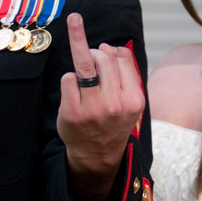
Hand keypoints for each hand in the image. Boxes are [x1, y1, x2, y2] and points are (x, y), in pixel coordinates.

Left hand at [57, 13, 144, 174]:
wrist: (97, 153)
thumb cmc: (112, 119)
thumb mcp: (129, 98)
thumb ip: (126, 70)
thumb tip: (110, 47)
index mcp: (134, 100)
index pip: (122, 59)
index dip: (110, 51)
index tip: (103, 49)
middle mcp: (115, 105)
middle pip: (103, 58)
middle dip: (95, 52)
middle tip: (91, 58)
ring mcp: (92, 109)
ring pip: (85, 63)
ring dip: (81, 59)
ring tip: (82, 67)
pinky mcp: (72, 112)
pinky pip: (68, 78)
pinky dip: (69, 78)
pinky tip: (73, 89)